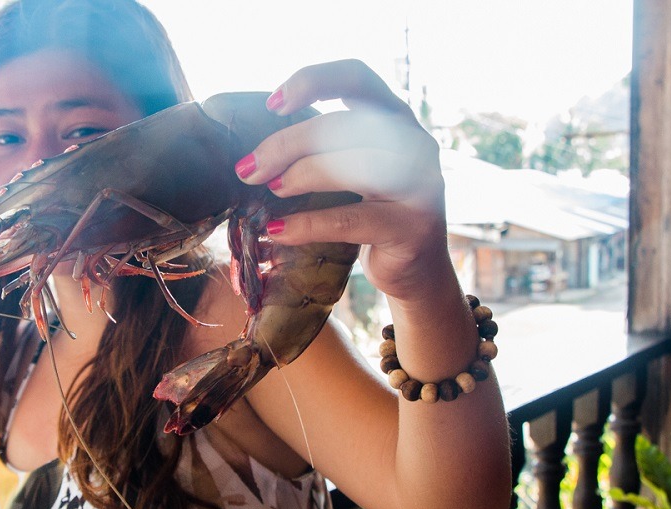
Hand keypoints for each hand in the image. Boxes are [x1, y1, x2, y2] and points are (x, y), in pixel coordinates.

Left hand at [235, 59, 449, 301]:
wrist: (416, 269)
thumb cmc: (371, 213)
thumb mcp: (350, 172)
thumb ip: (322, 149)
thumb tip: (253, 155)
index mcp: (396, 118)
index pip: (357, 77)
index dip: (313, 81)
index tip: (272, 105)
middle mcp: (415, 143)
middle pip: (345, 125)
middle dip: (288, 144)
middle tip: (250, 169)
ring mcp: (421, 184)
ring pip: (352, 166)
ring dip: (301, 175)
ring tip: (271, 190)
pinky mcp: (413, 226)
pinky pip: (351, 219)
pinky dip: (308, 224)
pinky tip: (278, 231)